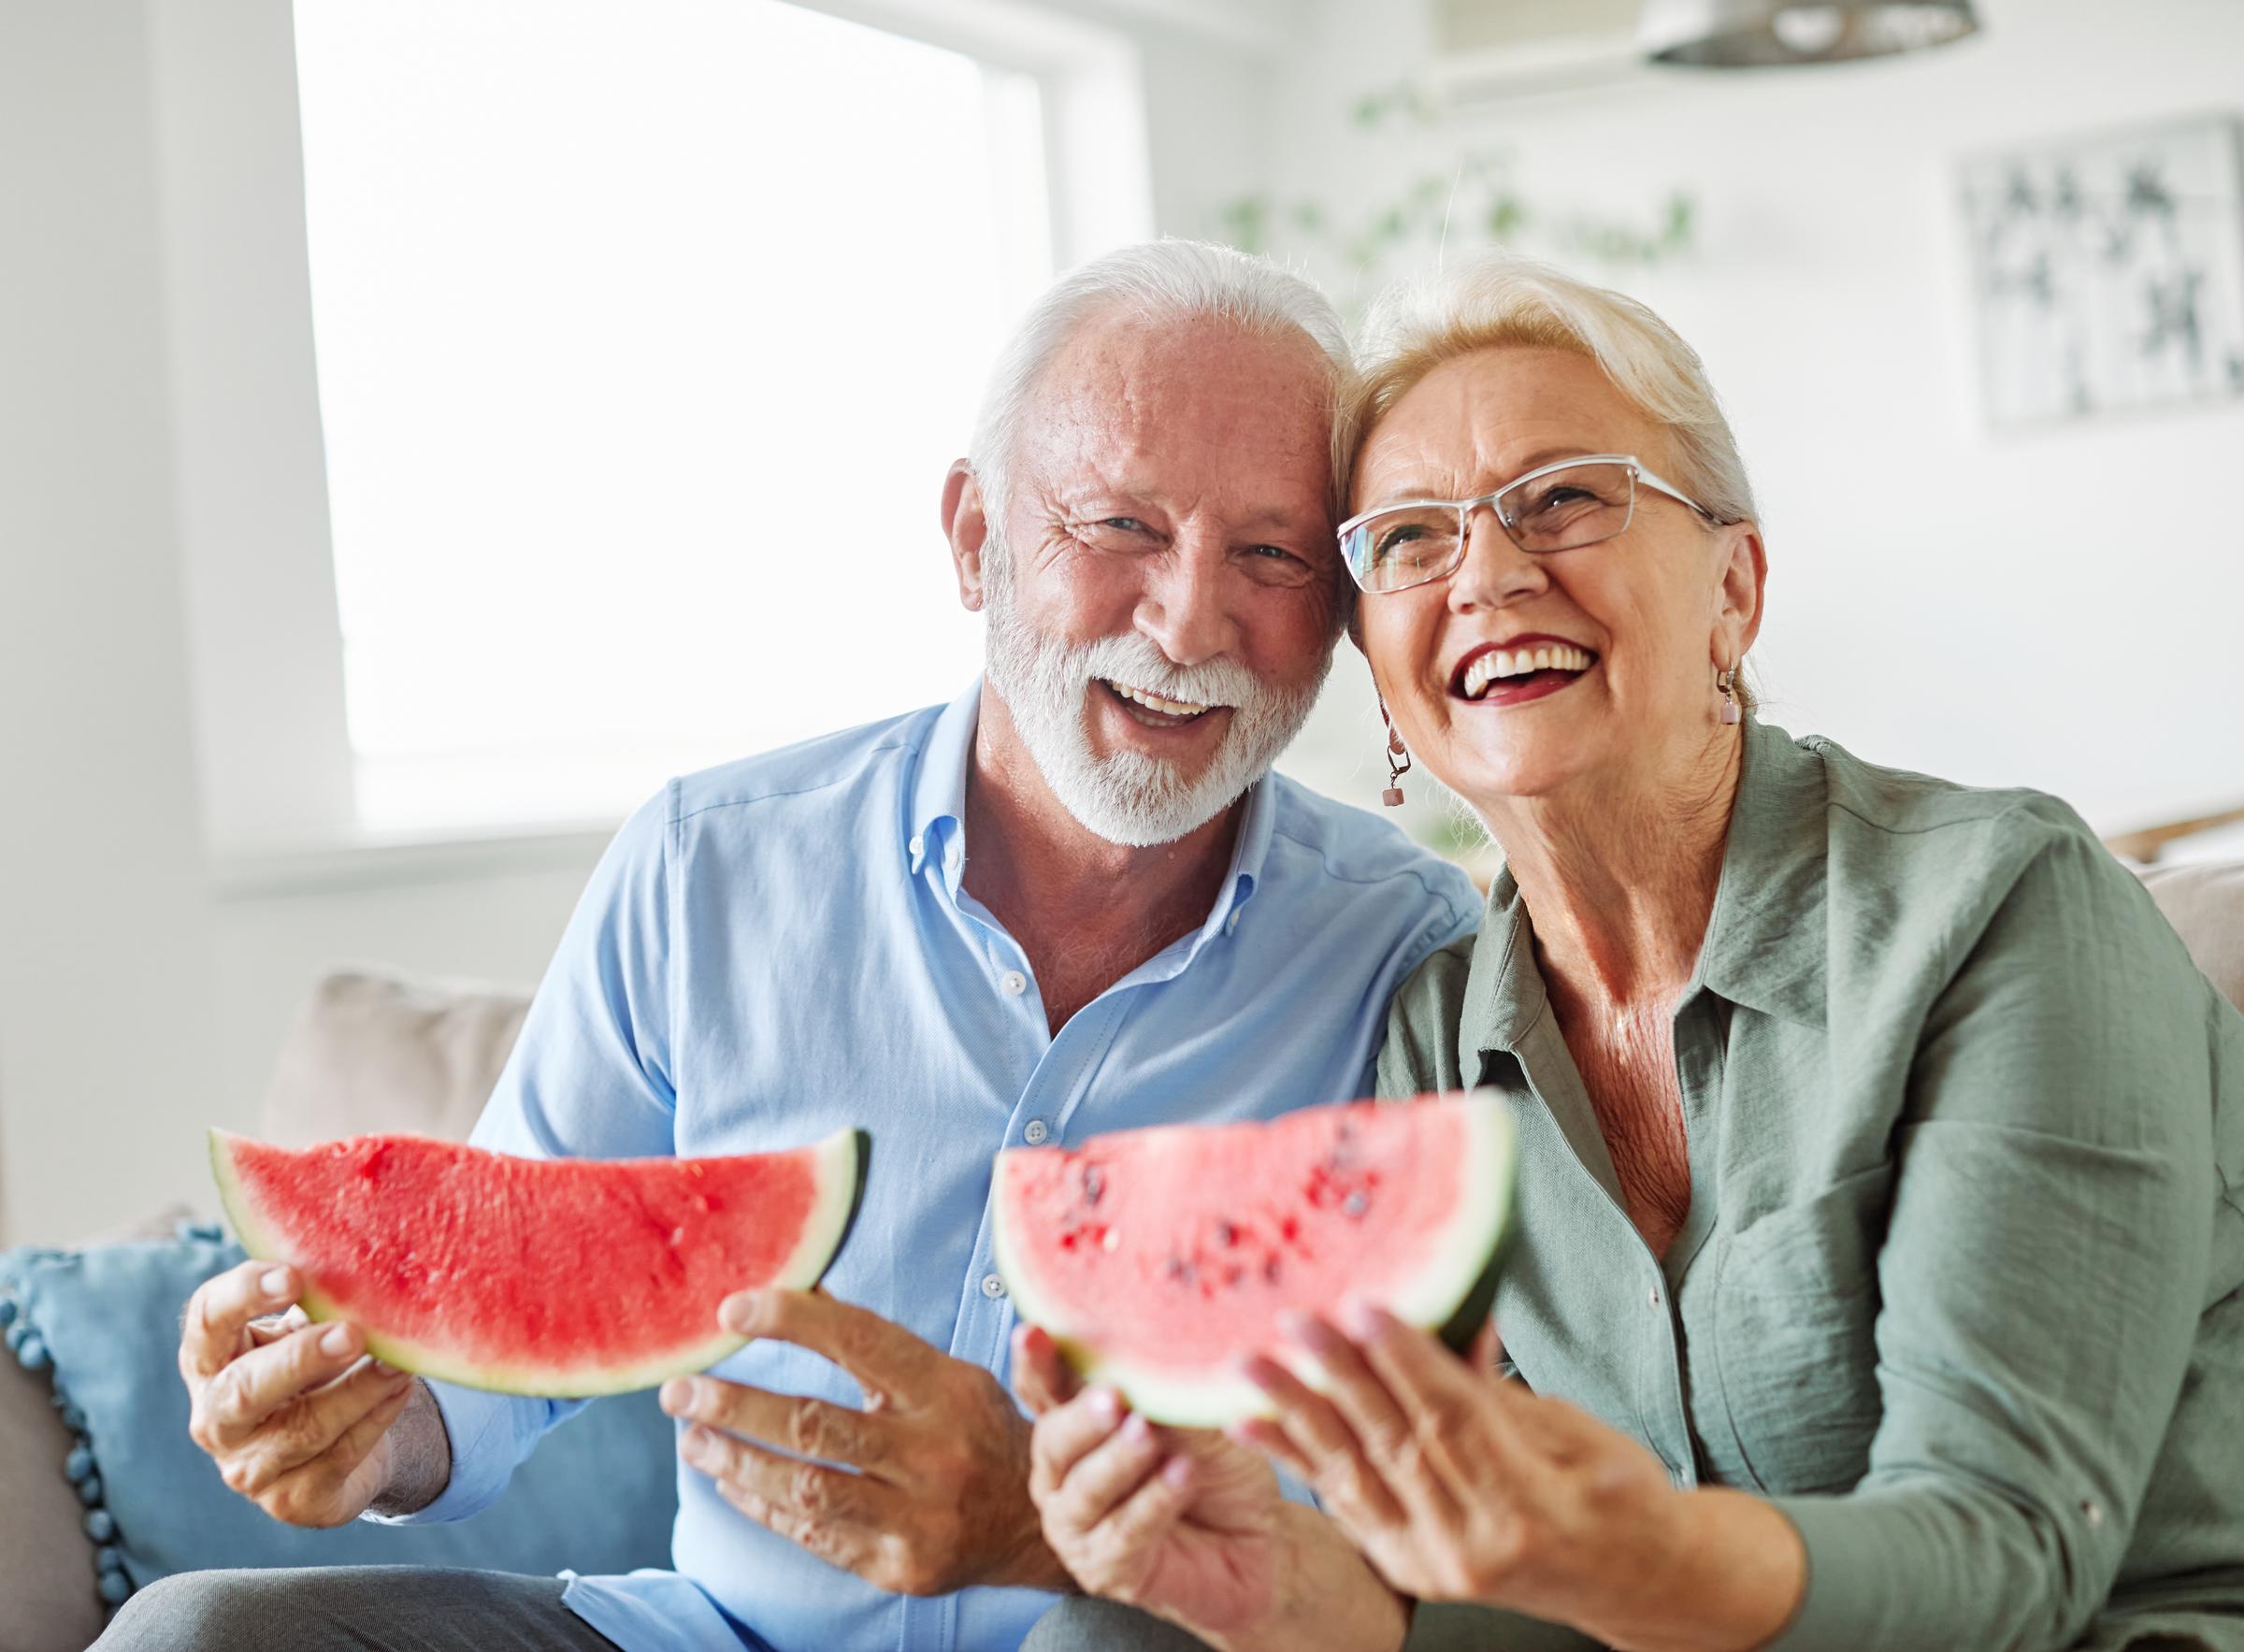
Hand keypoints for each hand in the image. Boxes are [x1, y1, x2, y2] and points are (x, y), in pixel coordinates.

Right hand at [178, 1260, 417, 1527]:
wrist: (342, 1445)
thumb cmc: (316, 1368)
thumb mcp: (306, 1329)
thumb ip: (316, 1299)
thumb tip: (364, 1255)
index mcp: (210, 1361)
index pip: (207, 1321)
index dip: (243, 1295)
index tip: (292, 1275)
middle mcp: (217, 1419)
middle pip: (243, 1390)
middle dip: (300, 1359)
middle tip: (351, 1333)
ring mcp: (249, 1467)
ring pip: (302, 1429)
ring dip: (358, 1390)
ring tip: (400, 1362)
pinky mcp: (292, 1500)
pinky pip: (338, 1457)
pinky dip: (376, 1420)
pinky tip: (401, 1389)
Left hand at [660, 1288, 1061, 1595]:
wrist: (1039, 1528)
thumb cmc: (981, 1434)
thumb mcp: (953, 1375)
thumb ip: (884, 1342)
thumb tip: (807, 1288)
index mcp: (945, 1389)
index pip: (858, 1341)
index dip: (790, 1321)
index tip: (731, 1311)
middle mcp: (932, 1451)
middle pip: (815, 1423)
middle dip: (736, 1405)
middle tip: (680, 1390)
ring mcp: (916, 1514)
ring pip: (806, 1486)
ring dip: (737, 1461)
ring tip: (692, 1437)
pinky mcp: (898, 1564)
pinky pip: (814, 1534)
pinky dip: (763, 1506)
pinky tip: (729, 1482)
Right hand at [1018, 1326, 1281, 1638]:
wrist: (1261, 1540)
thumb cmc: (1219, 1468)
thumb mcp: (1193, 1415)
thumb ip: (1157, 1389)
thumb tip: (1144, 1343)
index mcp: (1075, 1426)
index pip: (1044, 1390)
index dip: (1035, 1363)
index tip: (1031, 1333)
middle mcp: (1064, 1476)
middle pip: (1053, 1442)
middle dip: (1081, 1418)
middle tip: (1112, 1397)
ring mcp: (1079, 1527)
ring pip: (1083, 1491)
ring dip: (1118, 1460)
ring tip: (1150, 1436)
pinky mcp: (1107, 1569)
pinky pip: (1123, 1533)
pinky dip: (1153, 1501)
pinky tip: (1181, 1476)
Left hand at [1232, 1305, 1684, 1627]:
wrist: (1631, 1581)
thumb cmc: (1620, 1496)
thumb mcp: (1576, 1431)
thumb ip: (1497, 1387)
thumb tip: (1446, 1321)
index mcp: (1527, 1507)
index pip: (1452, 1419)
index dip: (1404, 1360)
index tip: (1364, 1304)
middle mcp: (1472, 1545)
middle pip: (1394, 1444)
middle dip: (1337, 1374)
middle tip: (1295, 1319)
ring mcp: (1434, 1564)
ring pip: (1355, 1476)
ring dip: (1296, 1414)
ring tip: (1249, 1366)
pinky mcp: (1408, 1568)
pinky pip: (1344, 1504)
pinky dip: (1297, 1459)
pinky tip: (1254, 1422)